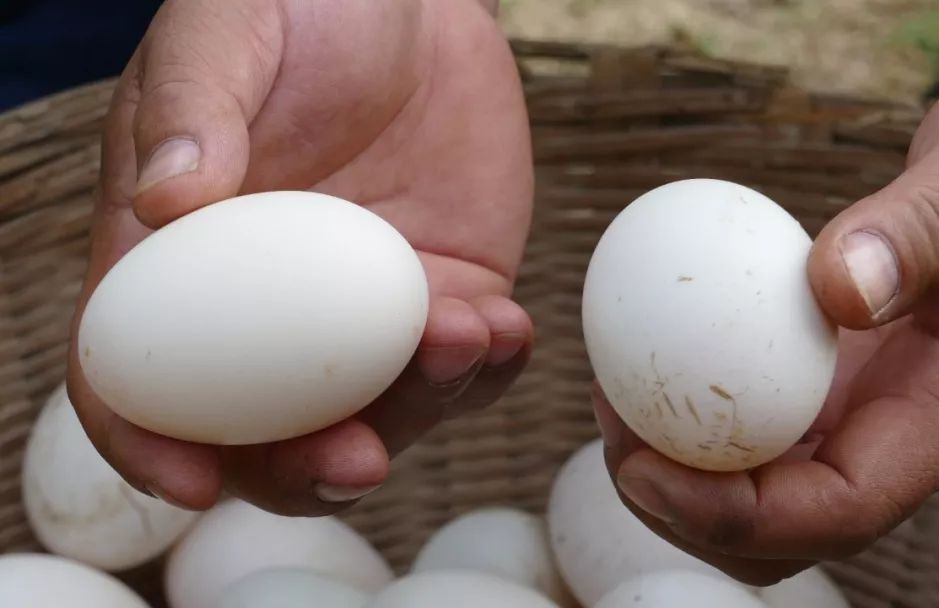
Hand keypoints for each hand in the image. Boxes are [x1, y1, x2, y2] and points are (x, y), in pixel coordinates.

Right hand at [67, 0, 533, 515]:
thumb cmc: (301, 6)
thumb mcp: (230, 32)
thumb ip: (193, 107)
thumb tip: (165, 205)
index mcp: (184, 263)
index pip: (139, 379)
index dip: (150, 443)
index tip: (194, 481)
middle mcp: (271, 310)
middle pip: (268, 434)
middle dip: (308, 467)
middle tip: (357, 453)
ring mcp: (366, 314)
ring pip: (381, 411)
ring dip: (420, 405)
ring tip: (466, 331)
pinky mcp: (451, 294)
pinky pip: (470, 363)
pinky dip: (490, 365)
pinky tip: (507, 325)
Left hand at [595, 50, 938, 584]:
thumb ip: (930, 231)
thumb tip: (833, 292)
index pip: (846, 507)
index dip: (736, 516)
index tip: (644, 468)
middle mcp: (910, 426)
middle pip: (789, 526)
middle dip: (685, 506)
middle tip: (612, 421)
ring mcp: (874, 404)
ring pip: (768, 482)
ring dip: (681, 463)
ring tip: (615, 385)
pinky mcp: (845, 371)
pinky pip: (763, 414)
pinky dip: (697, 401)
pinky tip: (653, 345)